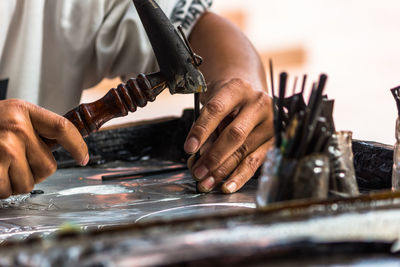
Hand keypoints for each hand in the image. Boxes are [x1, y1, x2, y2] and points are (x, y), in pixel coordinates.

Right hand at [0, 99, 87, 197]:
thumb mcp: (11, 115)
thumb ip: (36, 129)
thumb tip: (68, 150)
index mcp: (24, 111)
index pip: (63, 128)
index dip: (78, 146)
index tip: (83, 158)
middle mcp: (17, 127)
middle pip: (48, 167)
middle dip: (35, 171)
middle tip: (18, 162)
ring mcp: (4, 146)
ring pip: (28, 183)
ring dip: (16, 181)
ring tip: (2, 166)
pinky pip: (8, 190)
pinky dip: (2, 188)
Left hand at [184, 78, 273, 192]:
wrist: (249, 96)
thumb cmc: (227, 101)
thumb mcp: (213, 103)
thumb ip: (207, 127)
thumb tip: (200, 156)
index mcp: (237, 88)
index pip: (217, 109)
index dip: (202, 130)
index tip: (189, 148)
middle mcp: (258, 103)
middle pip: (234, 134)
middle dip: (213, 157)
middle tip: (197, 172)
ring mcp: (270, 122)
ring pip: (244, 151)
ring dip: (223, 171)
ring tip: (207, 183)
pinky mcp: (275, 140)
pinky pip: (255, 162)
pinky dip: (239, 176)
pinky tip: (227, 186)